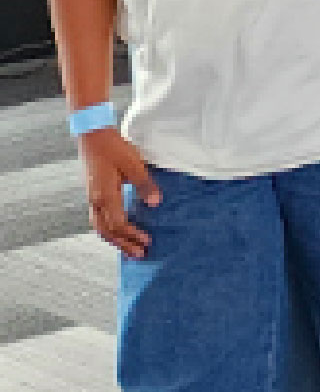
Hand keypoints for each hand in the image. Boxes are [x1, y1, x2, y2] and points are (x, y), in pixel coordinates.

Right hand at [80, 129, 156, 258]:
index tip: (148, 241)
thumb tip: (156, 203)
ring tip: (129, 249)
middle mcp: (95, 201)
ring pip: (100, 227)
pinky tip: (119, 230)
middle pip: (107, 232)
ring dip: (115, 240)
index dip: (132, 235)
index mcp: (105, 196)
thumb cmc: (114, 148)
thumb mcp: (134, 164)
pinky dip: (109, 229)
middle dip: (123, 245)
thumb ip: (145, 184)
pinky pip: (98, 218)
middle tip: (139, 255)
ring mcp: (91, 198)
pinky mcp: (92, 194)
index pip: (118, 224)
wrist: (93, 136)